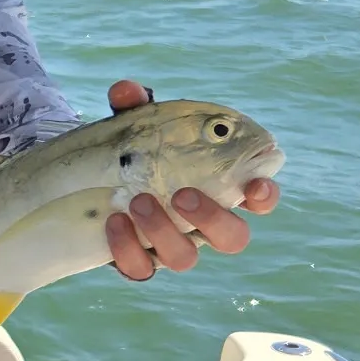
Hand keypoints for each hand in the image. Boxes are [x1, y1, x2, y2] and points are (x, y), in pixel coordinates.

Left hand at [103, 80, 280, 281]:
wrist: (94, 184)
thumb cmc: (136, 153)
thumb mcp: (137, 126)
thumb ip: (136, 108)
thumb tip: (126, 91)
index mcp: (219, 188)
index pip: (258, 198)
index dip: (265, 196)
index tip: (256, 186)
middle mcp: (203, 225)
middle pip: (233, 238)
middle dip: (213, 219)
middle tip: (183, 194)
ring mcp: (174, 246)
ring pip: (186, 258)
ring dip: (164, 230)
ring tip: (138, 200)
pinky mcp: (141, 263)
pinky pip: (141, 269)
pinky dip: (127, 248)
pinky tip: (113, 221)